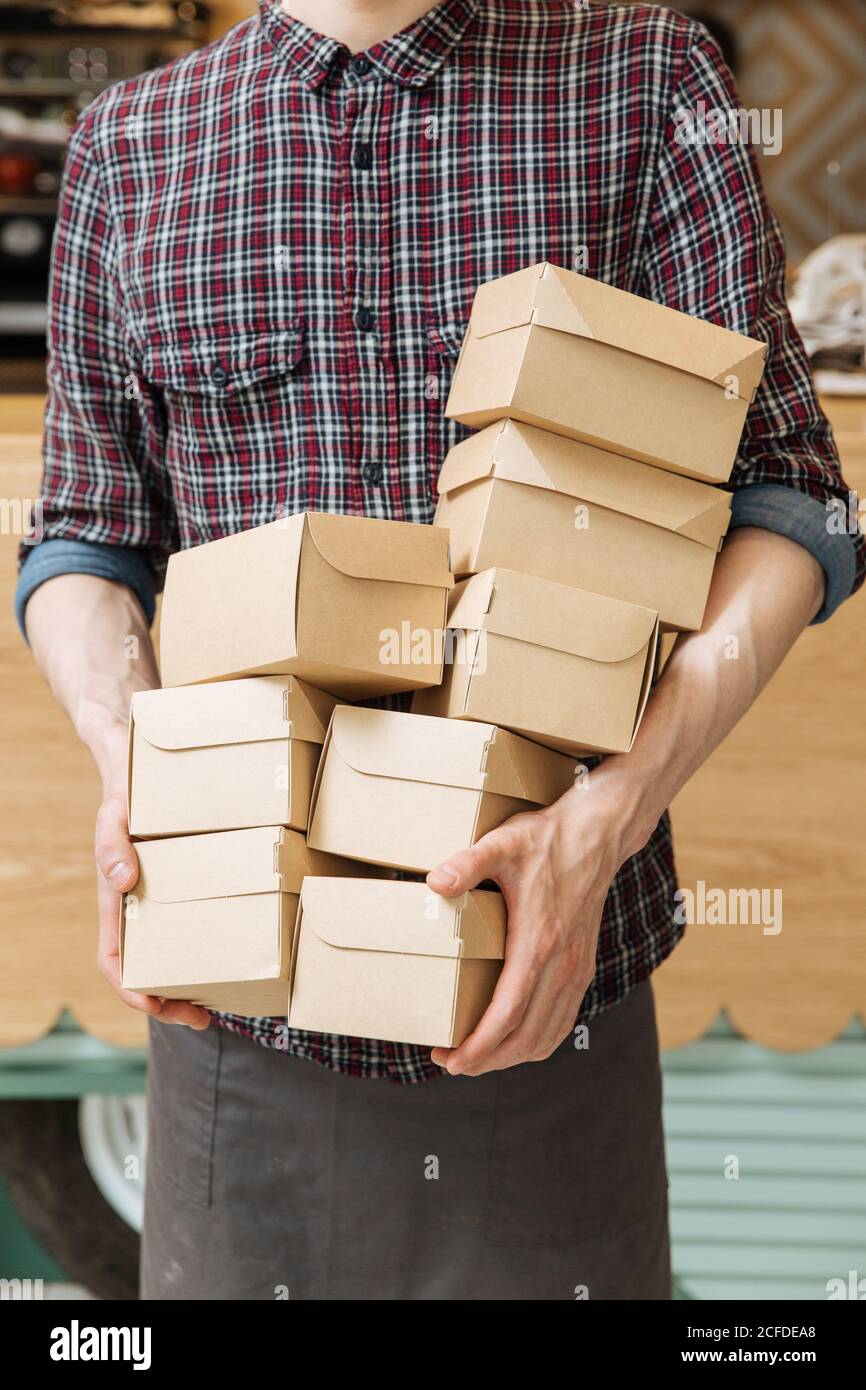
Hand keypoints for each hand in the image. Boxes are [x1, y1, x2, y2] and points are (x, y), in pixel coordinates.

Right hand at [94, 726, 208, 1028]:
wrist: (138, 760)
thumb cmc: (124, 791)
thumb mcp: (114, 814)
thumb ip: (113, 844)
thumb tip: (123, 882)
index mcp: (116, 901)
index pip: (114, 960)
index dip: (131, 990)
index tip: (157, 1006)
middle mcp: (140, 906)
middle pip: (148, 968)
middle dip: (171, 1001)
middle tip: (205, 1018)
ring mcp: (164, 897)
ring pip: (174, 952)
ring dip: (192, 980)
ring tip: (223, 1000)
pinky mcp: (187, 882)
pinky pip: (195, 921)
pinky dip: (211, 944)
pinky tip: (239, 948)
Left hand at [426, 776, 632, 1075]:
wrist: (599, 834)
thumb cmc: (547, 839)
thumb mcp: (502, 843)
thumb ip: (468, 863)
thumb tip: (434, 882)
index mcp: (539, 942)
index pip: (507, 1014)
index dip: (478, 1045)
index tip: (449, 1058)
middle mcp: (562, 964)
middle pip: (525, 1036)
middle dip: (486, 1060)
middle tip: (450, 1063)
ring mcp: (576, 969)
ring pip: (546, 1035)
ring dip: (511, 1056)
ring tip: (477, 1058)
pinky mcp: (583, 967)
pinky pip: (562, 1021)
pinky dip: (537, 1042)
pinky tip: (516, 1042)